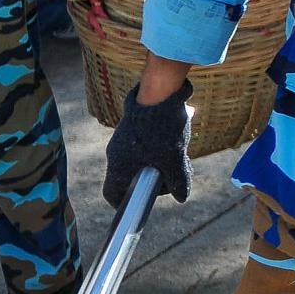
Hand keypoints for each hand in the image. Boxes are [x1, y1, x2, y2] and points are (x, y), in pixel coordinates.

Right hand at [103, 81, 192, 205]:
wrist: (161, 91)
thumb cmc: (163, 128)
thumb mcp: (174, 159)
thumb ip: (178, 181)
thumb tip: (182, 197)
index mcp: (118, 164)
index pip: (112, 193)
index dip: (125, 203)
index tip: (144, 201)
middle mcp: (116, 151)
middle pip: (132, 177)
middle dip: (155, 179)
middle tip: (175, 174)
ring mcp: (124, 137)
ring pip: (142, 159)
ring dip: (162, 161)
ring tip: (180, 154)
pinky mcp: (135, 125)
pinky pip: (146, 143)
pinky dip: (161, 146)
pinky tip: (178, 138)